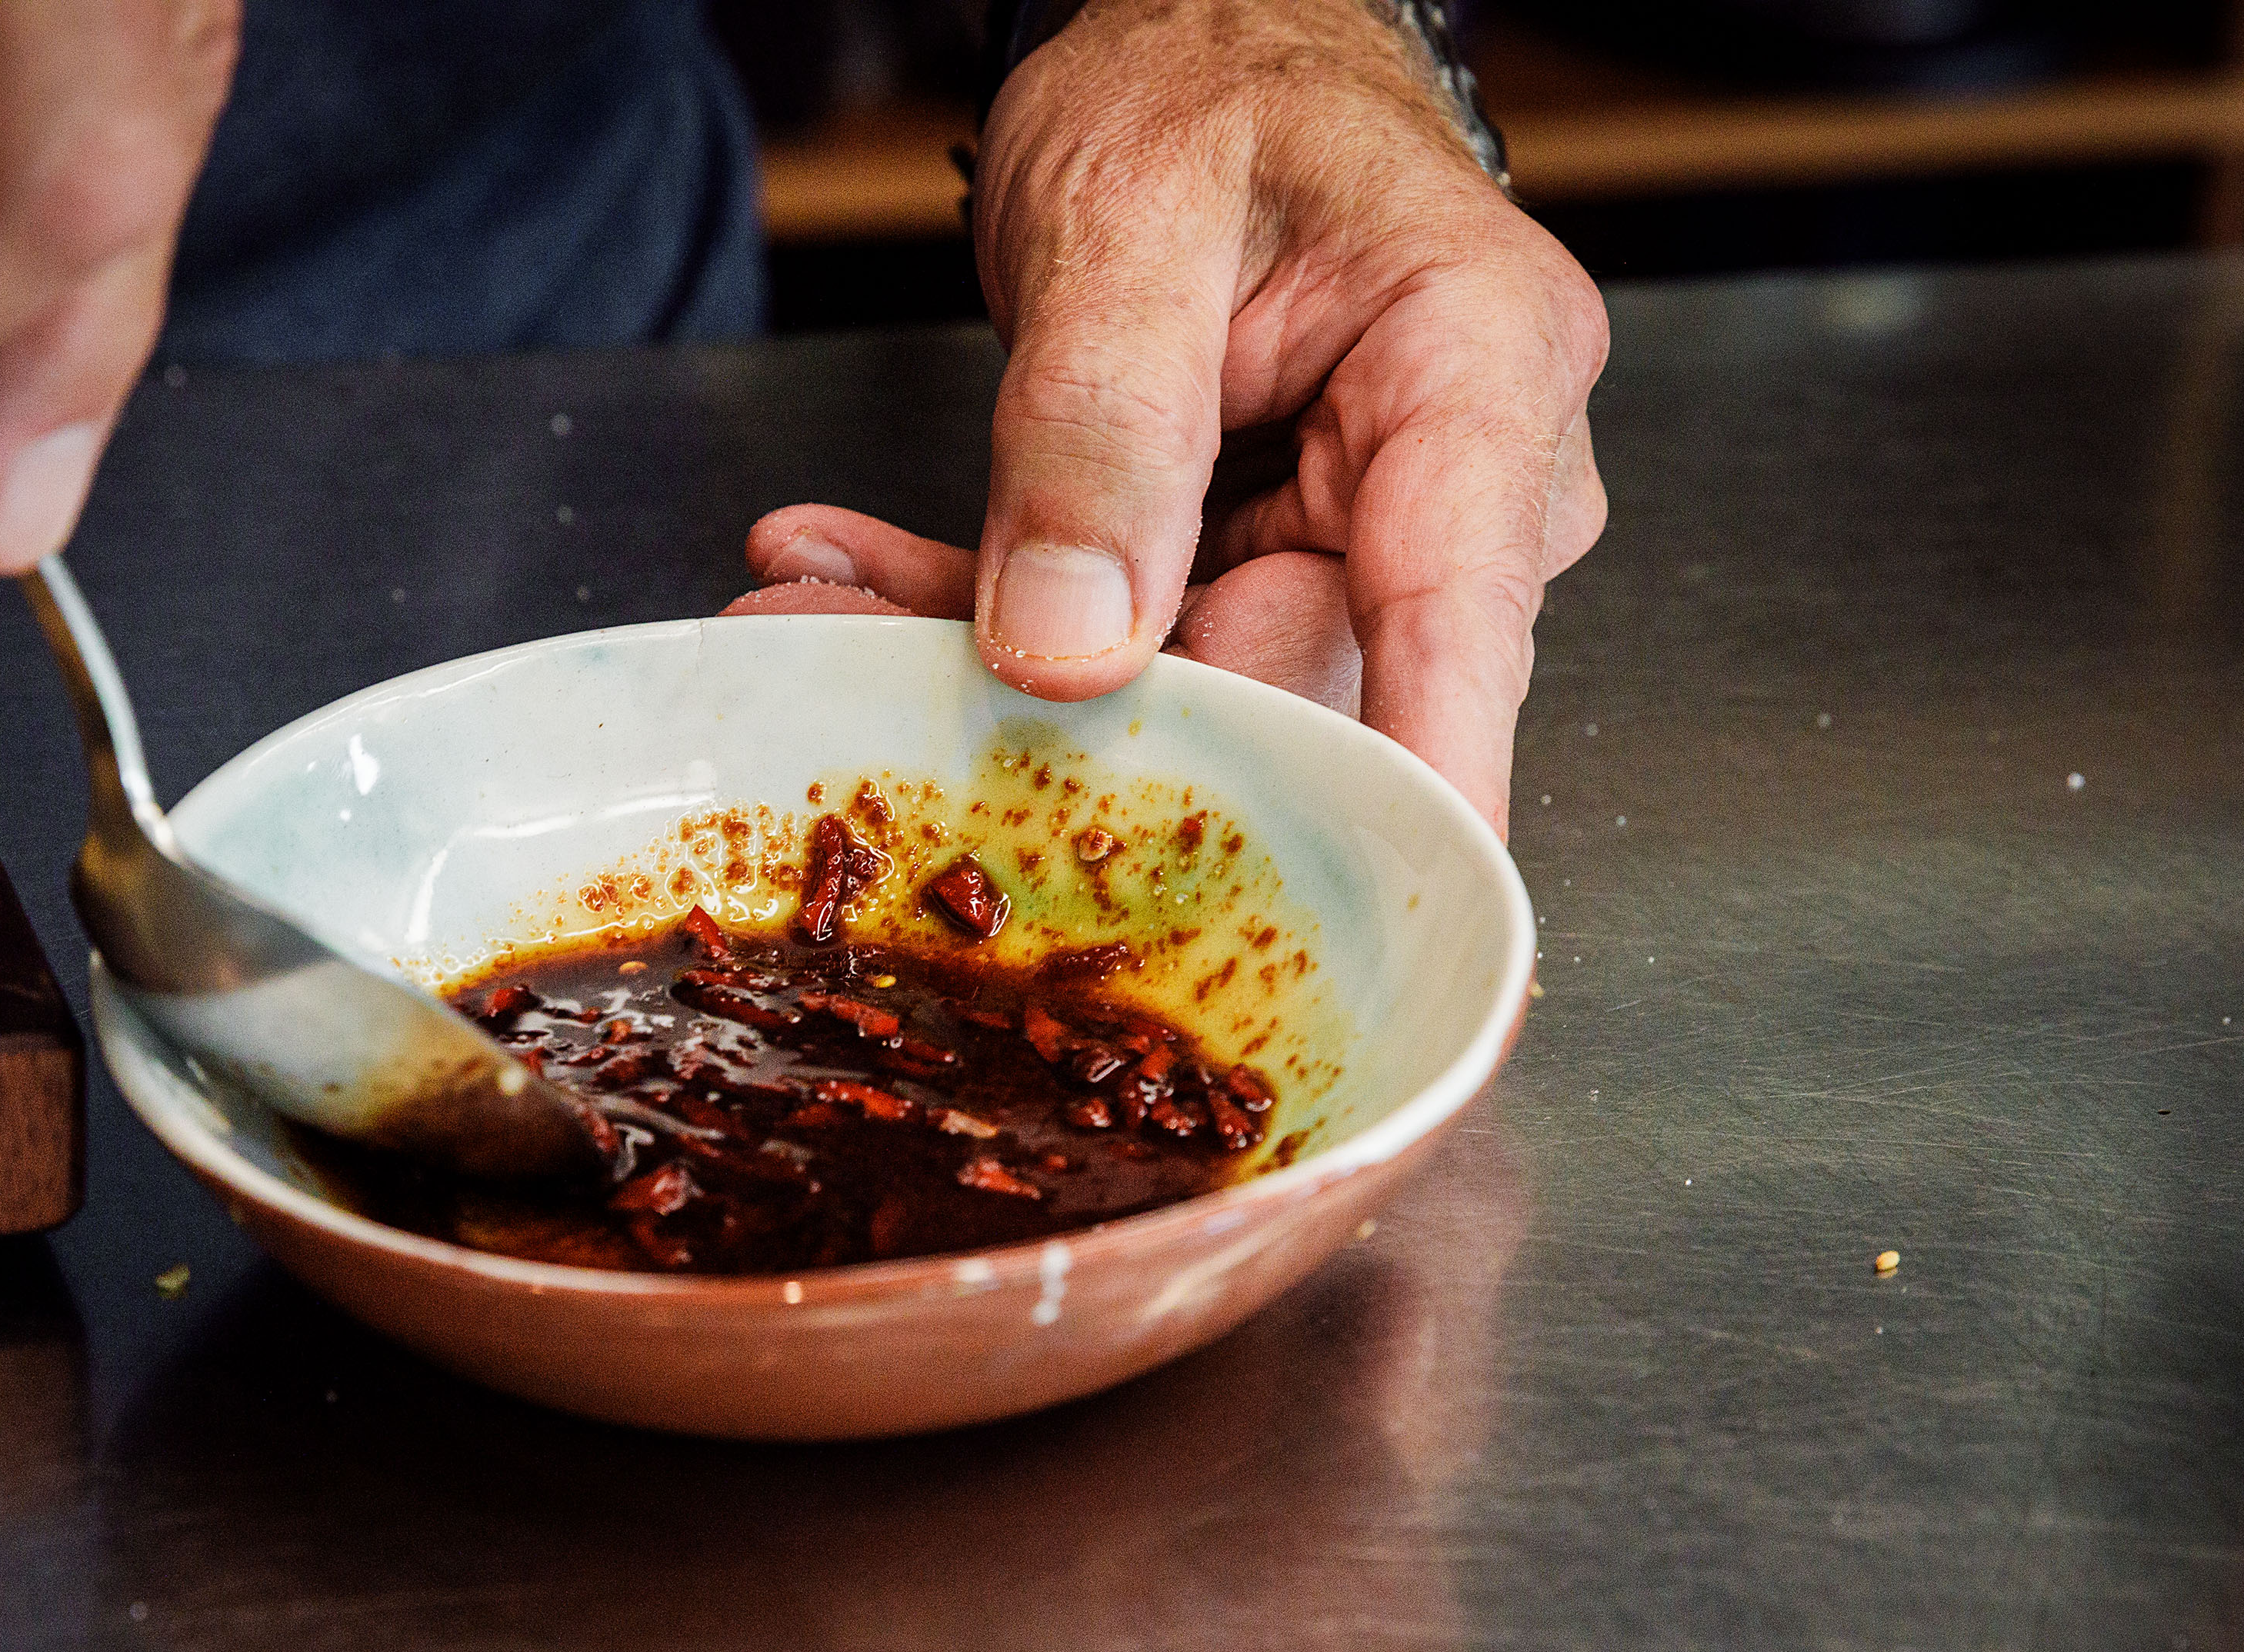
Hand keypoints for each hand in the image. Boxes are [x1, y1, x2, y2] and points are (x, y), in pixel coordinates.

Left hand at [733, 0, 1607, 834]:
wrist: (1202, 42)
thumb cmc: (1207, 79)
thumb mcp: (1126, 219)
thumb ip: (1098, 434)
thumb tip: (1068, 653)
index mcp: (1475, 375)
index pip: (1453, 623)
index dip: (1408, 795)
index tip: (1351, 930)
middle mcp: (1453, 487)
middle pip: (1290, 682)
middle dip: (1070, 717)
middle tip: (855, 685)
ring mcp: (1361, 539)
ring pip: (1182, 682)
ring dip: (983, 657)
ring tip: (809, 610)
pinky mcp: (1263, 566)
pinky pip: (1131, 640)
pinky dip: (987, 616)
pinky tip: (856, 584)